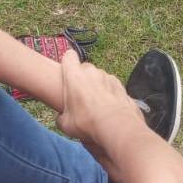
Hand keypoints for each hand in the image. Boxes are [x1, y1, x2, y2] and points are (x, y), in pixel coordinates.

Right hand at [56, 50, 143, 178]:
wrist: (116, 126)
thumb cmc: (87, 122)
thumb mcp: (66, 124)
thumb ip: (62, 117)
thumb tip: (61, 119)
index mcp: (75, 75)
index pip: (69, 56)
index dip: (68, 62)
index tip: (66, 72)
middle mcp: (92, 71)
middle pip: (85, 68)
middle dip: (83, 79)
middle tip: (81, 97)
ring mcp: (108, 76)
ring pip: (99, 78)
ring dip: (97, 87)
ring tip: (97, 106)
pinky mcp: (120, 85)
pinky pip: (112, 87)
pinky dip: (110, 94)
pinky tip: (109, 110)